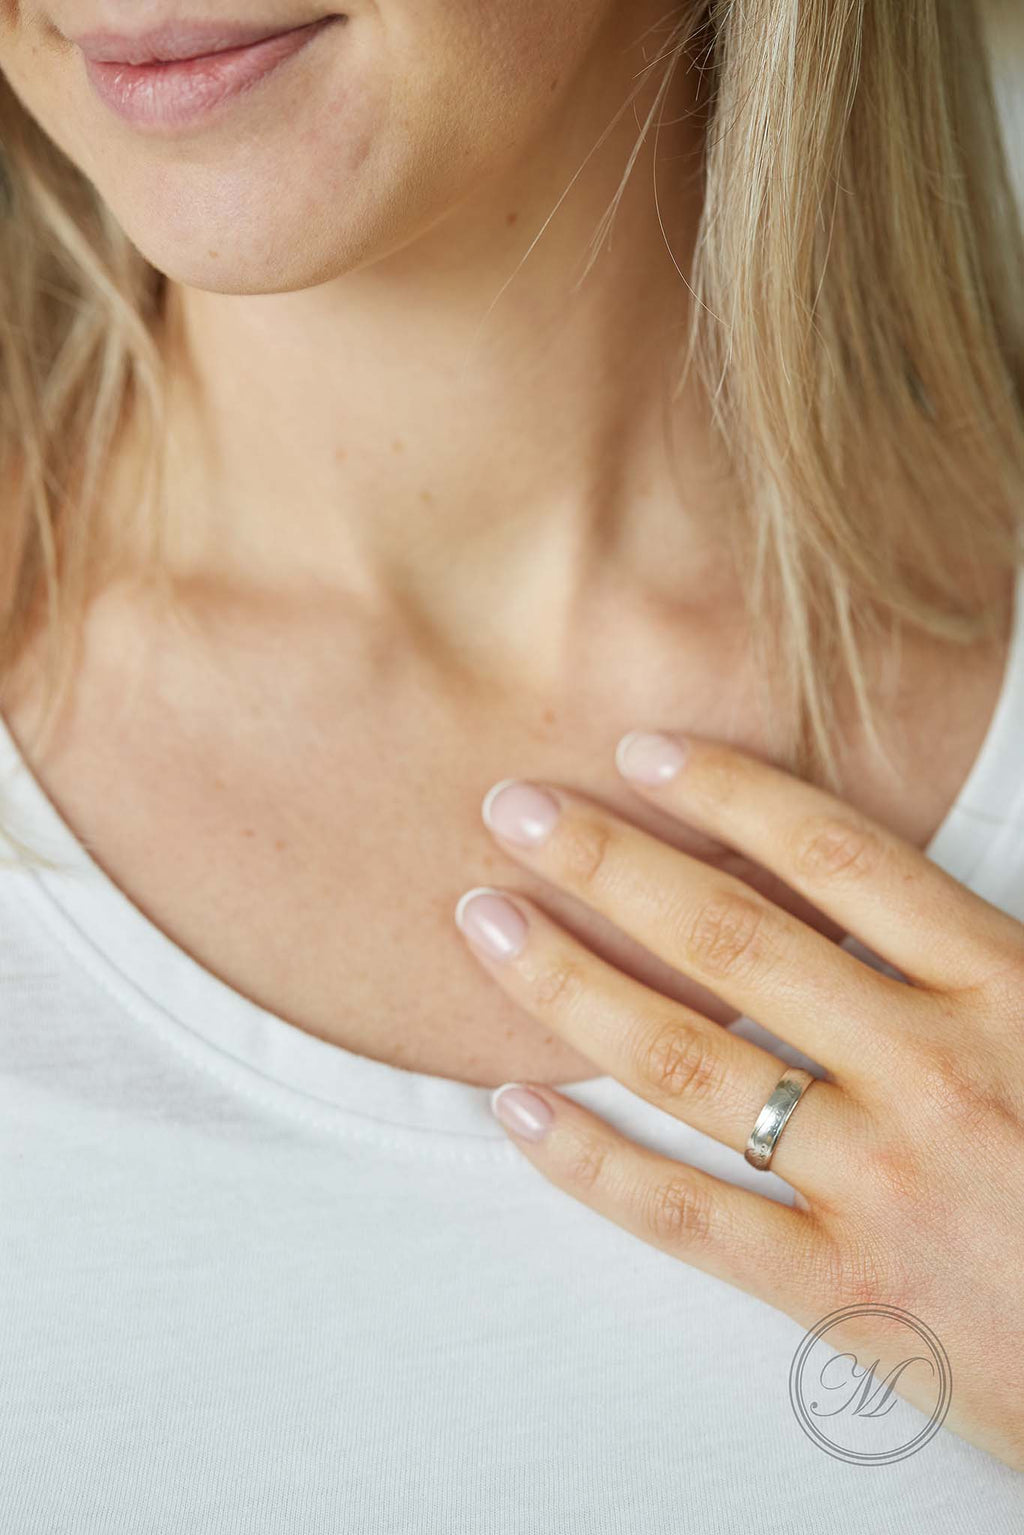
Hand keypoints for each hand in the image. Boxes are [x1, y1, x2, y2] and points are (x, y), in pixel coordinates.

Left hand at [453, 731, 1023, 1469]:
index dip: (725, 791)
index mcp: (1003, 988)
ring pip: (687, 1061)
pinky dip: (590, 1163)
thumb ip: (977, 956)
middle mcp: (931, 1070)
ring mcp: (882, 1183)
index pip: (835, 857)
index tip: (637, 751)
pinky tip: (513, 1110)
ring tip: (483, 923)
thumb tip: (867, 885)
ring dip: (568, 984)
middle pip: (732, 939)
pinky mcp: (848, 1292)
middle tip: (512, 808)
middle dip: (608, 863)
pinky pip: (689, 1217)